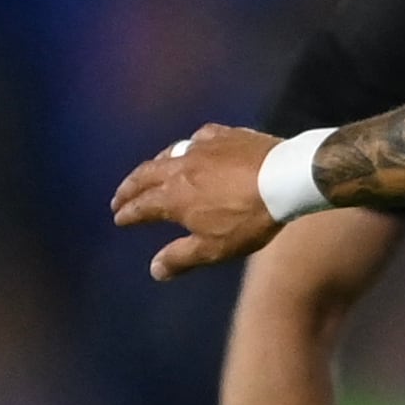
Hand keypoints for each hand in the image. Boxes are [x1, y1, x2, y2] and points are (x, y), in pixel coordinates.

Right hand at [115, 125, 280, 281]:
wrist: (286, 178)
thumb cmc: (249, 218)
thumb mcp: (215, 248)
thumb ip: (182, 257)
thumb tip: (154, 270)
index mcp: (173, 196)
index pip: (141, 206)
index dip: (128, 213)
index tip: (119, 218)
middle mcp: (180, 167)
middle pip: (145, 175)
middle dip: (130, 187)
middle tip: (120, 196)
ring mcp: (202, 147)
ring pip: (169, 153)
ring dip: (154, 165)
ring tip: (149, 172)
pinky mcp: (225, 134)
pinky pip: (199, 138)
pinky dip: (189, 146)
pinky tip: (193, 148)